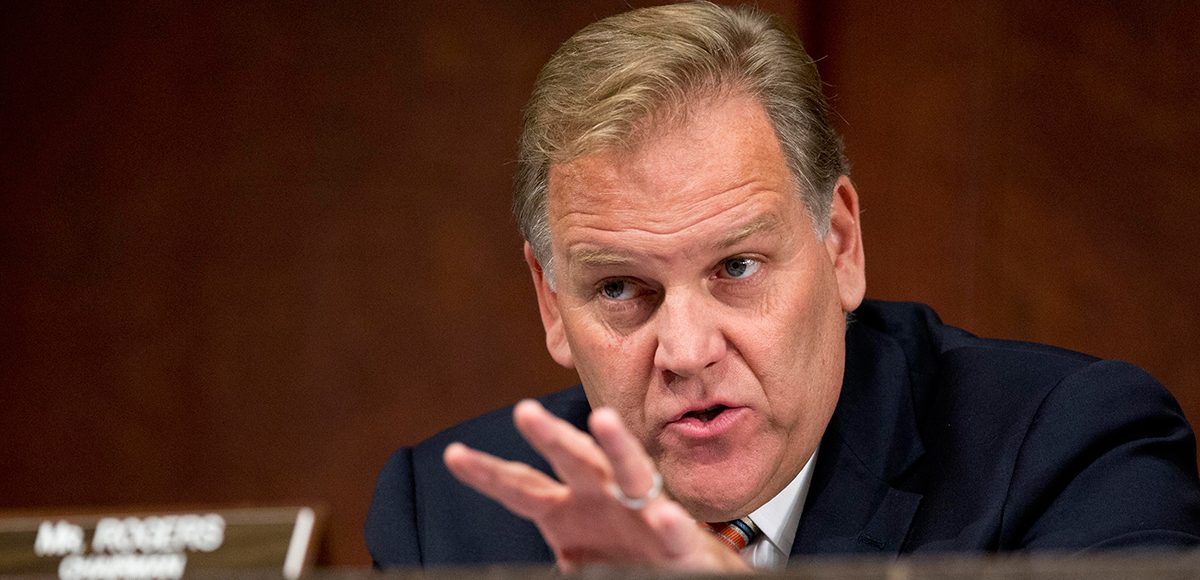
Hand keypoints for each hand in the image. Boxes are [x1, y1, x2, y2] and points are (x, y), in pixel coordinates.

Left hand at [443, 399, 750, 571]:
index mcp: (566, 507)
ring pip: (630, 471)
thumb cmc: (627, 557)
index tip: (454, 454)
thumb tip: (511, 568)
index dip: (488, 472)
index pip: (521, 486)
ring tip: (603, 419)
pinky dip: (667, 522)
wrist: (689, 571)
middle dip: (550, 435)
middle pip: (573, 460)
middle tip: (525, 411)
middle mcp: (602, 496)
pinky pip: (671, 529)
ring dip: (617, 445)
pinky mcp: (681, 538)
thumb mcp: (576, 556)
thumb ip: (553, 548)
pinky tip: (663, 515)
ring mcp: (643, 510)